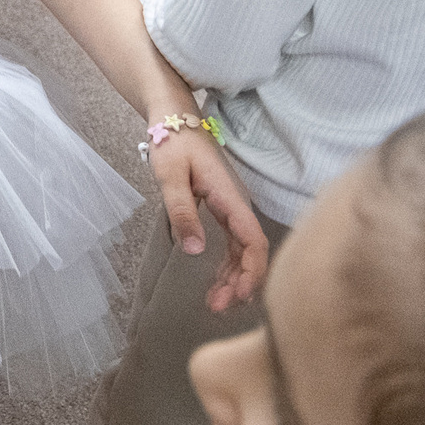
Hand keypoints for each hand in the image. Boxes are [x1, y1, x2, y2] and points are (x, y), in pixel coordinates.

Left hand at [149, 127, 270, 310]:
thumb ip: (181, 210)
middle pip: (250, 251)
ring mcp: (231, 207)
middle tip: (218, 308)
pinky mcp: (222, 208)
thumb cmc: (172, 141)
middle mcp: (236, 204)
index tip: (239, 295)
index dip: (252, 271)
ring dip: (233, 277)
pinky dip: (227, 264)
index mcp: (230, 197)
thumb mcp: (170, 175)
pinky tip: (217, 282)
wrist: (174, 116)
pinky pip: (232, 242)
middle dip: (240, 282)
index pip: (253, 240)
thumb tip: (195, 251)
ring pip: (242, 250)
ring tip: (215, 303)